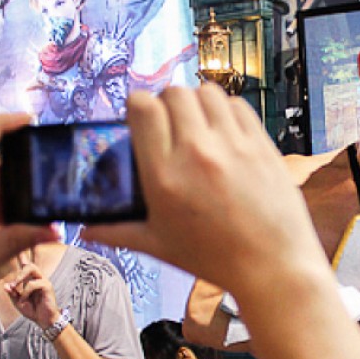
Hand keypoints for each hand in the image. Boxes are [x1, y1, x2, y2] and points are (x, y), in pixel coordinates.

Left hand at [4, 256, 59, 329]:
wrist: (44, 320)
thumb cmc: (33, 310)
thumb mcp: (18, 302)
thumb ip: (12, 294)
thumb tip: (5, 285)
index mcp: (30, 280)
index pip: (27, 265)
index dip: (22, 256)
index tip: (17, 249)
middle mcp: (37, 278)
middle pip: (29, 264)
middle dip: (19, 271)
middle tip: (13, 284)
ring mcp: (43, 281)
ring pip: (33, 269)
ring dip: (21, 276)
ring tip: (15, 287)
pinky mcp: (47, 286)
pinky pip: (33, 283)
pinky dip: (25, 291)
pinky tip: (24, 299)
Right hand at [83, 86, 329, 301]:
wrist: (273, 266)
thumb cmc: (215, 259)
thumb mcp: (160, 246)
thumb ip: (119, 232)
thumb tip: (87, 229)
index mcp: (164, 177)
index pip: (143, 107)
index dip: (139, 106)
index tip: (142, 119)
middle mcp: (197, 153)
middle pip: (174, 92)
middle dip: (167, 102)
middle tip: (171, 123)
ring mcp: (233, 146)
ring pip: (207, 92)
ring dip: (198, 102)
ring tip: (198, 124)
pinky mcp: (261, 144)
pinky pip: (238, 105)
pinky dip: (227, 111)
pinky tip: (225, 131)